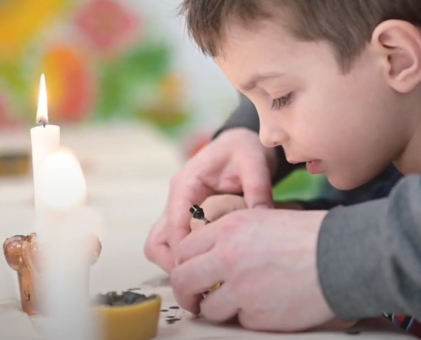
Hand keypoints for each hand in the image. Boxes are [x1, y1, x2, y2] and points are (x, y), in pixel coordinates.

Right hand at [145, 128, 277, 272]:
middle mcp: (177, 198)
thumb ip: (258, 190)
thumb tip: (262, 219)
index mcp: (187, 184)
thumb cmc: (244, 149)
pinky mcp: (186, 218)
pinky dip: (187, 257)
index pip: (174, 225)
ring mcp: (178, 210)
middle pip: (158, 242)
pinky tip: (212, 263)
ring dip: (177, 263)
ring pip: (161, 245)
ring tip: (207, 275)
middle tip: (203, 279)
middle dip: (175, 264)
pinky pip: (176, 243)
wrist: (241, 141)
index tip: (203, 269)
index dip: (184, 252)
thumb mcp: (254, 163)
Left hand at [171, 209, 333, 331]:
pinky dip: (249, 316)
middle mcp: (227, 257)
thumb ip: (232, 236)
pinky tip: (268, 303)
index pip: (184, 249)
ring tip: (240, 302)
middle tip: (196, 300)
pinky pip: (240, 320)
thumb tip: (211, 257)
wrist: (339, 255)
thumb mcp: (263, 219)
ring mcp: (240, 288)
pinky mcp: (256, 315)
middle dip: (187, 294)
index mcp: (229, 228)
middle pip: (184, 280)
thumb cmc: (309, 235)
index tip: (192, 274)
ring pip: (209, 308)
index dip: (185, 265)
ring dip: (219, 308)